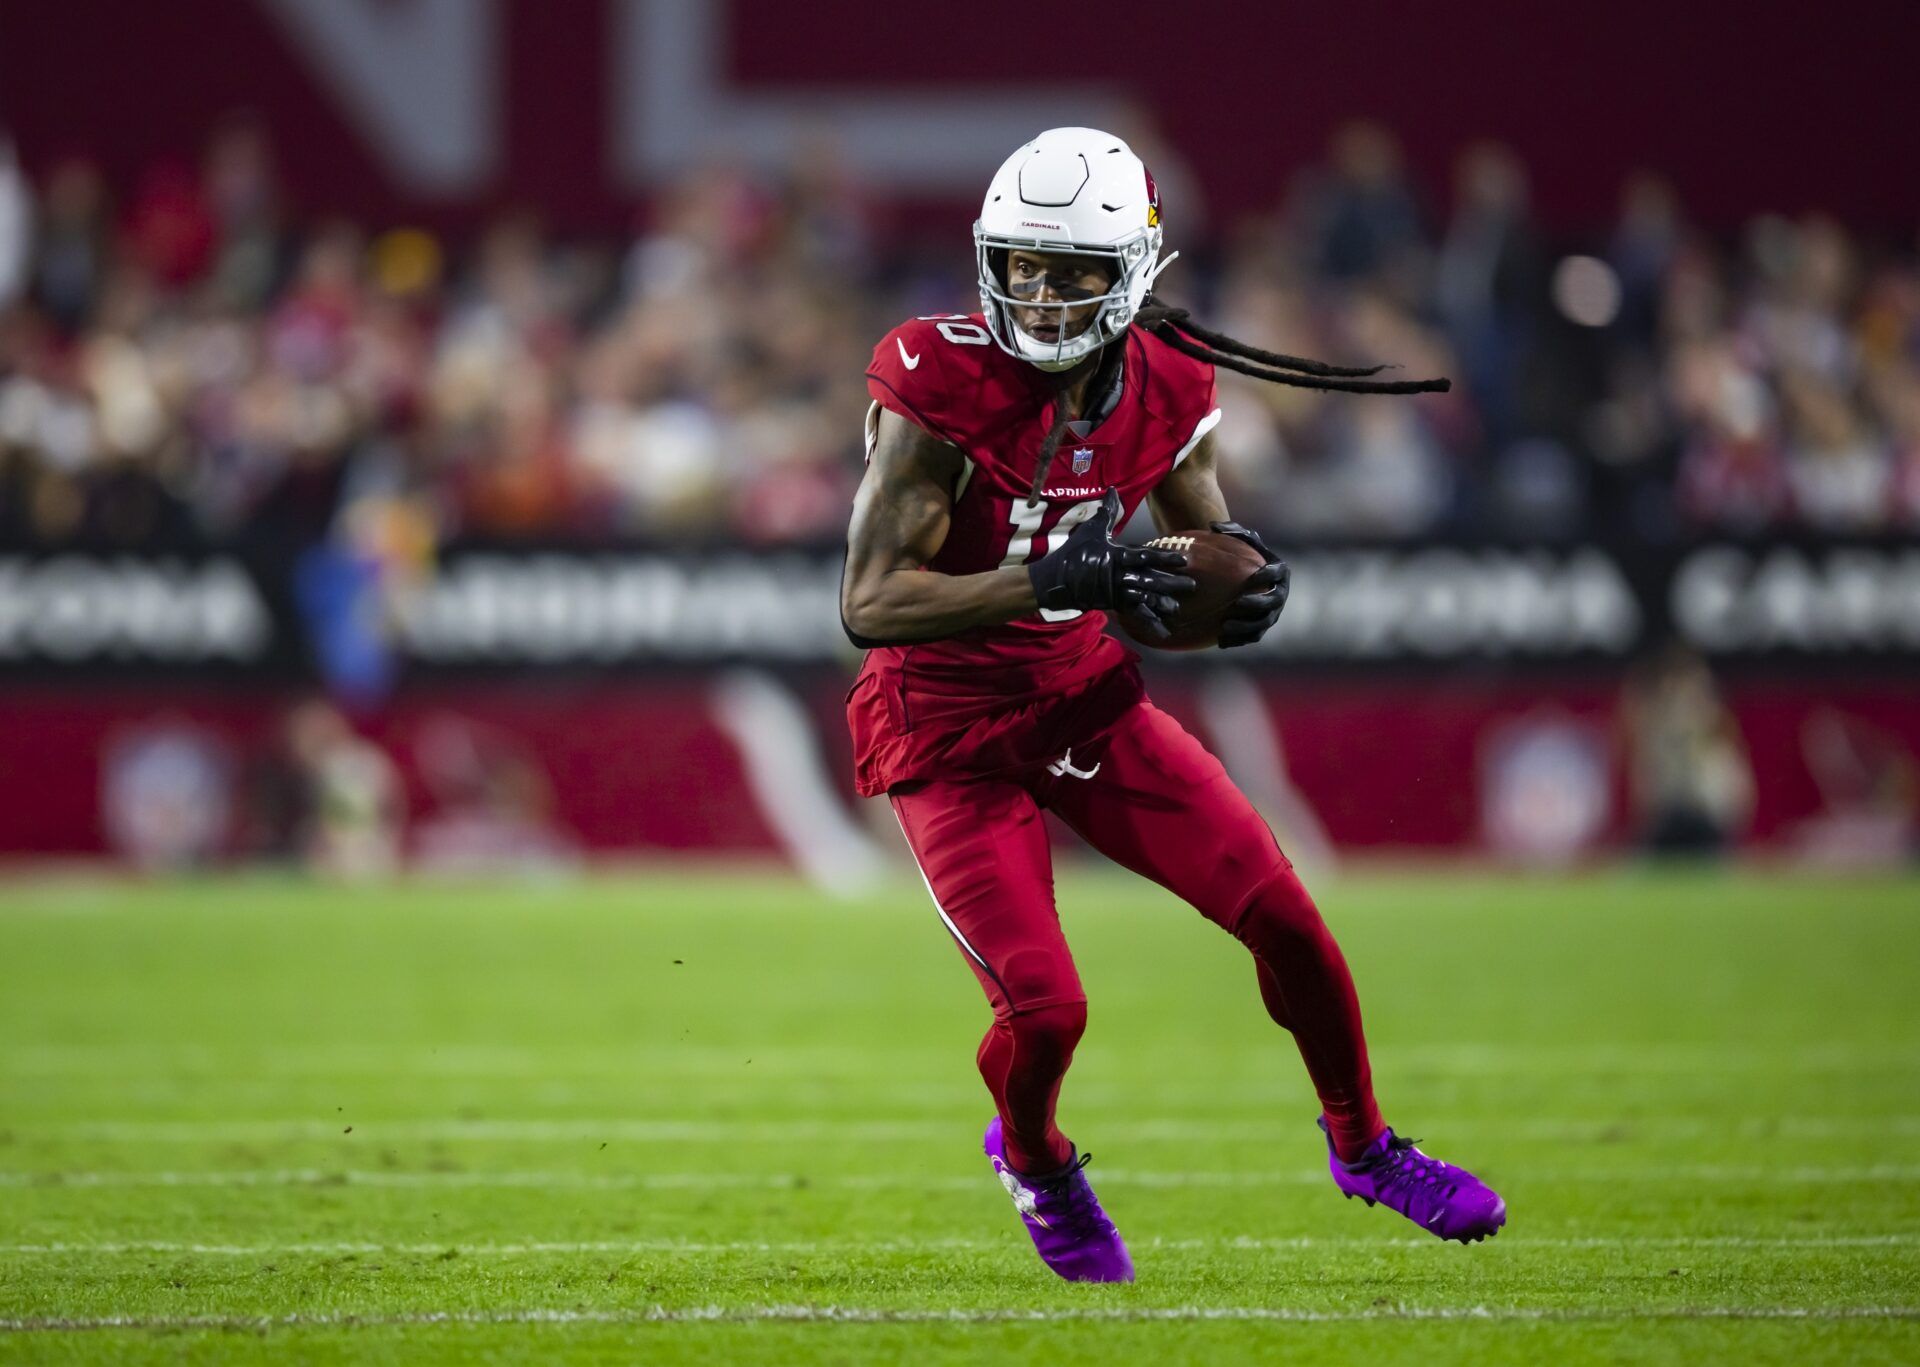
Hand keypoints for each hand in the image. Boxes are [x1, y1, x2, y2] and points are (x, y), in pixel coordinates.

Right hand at [1030, 489, 1193, 634]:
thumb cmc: (1073, 553)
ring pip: (1143, 598)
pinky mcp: (1111, 604)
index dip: (1164, 557)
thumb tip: (1113, 489)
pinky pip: (1133, 613)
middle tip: (1192, 585)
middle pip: (1149, 580)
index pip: (1145, 556)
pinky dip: (1148, 622)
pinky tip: (1163, 630)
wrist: (1054, 581)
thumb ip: (1106, 512)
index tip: (1183, 559)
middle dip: (1171, 583)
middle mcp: (1117, 575)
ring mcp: (1114, 592)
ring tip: (1178, 606)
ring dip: (1162, 603)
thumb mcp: (1091, 530)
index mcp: (1116, 555)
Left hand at [1210, 520, 1289, 648]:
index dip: (1268, 575)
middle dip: (1257, 604)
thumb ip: (1231, 530)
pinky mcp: (1261, 628)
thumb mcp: (1239, 540)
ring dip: (1245, 627)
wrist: (1241, 577)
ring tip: (1225, 627)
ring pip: (1262, 624)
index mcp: (1279, 572)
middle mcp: (1279, 594)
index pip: (1277, 573)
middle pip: (1272, 601)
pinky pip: (1251, 637)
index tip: (1253, 576)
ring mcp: (1272, 613)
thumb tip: (1212, 526)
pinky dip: (1238, 641)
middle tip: (1238, 603)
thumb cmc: (1241, 554)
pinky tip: (1220, 642)